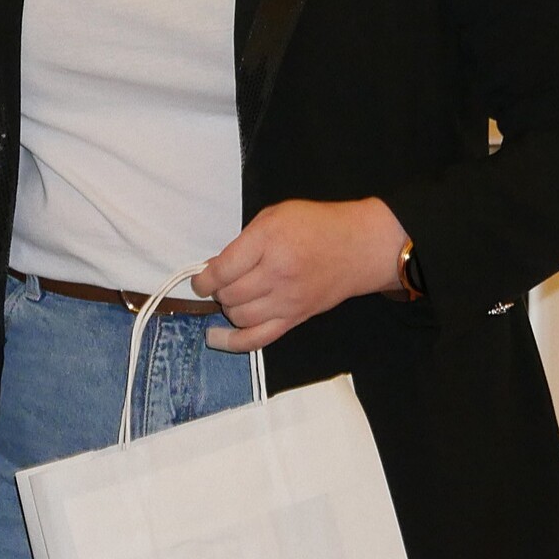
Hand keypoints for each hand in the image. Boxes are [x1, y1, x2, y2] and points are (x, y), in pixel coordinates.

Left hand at [192, 198, 406, 352]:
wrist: (358, 247)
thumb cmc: (316, 225)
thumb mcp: (275, 215)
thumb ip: (244, 241)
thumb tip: (215, 268)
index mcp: (268, 242)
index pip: (223, 269)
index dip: (204, 278)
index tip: (201, 279)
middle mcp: (276, 274)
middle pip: (229, 295)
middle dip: (217, 291)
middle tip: (223, 282)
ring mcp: (287, 300)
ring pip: (239, 317)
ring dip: (227, 309)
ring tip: (233, 297)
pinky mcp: (295, 319)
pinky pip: (258, 339)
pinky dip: (232, 343)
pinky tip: (214, 338)